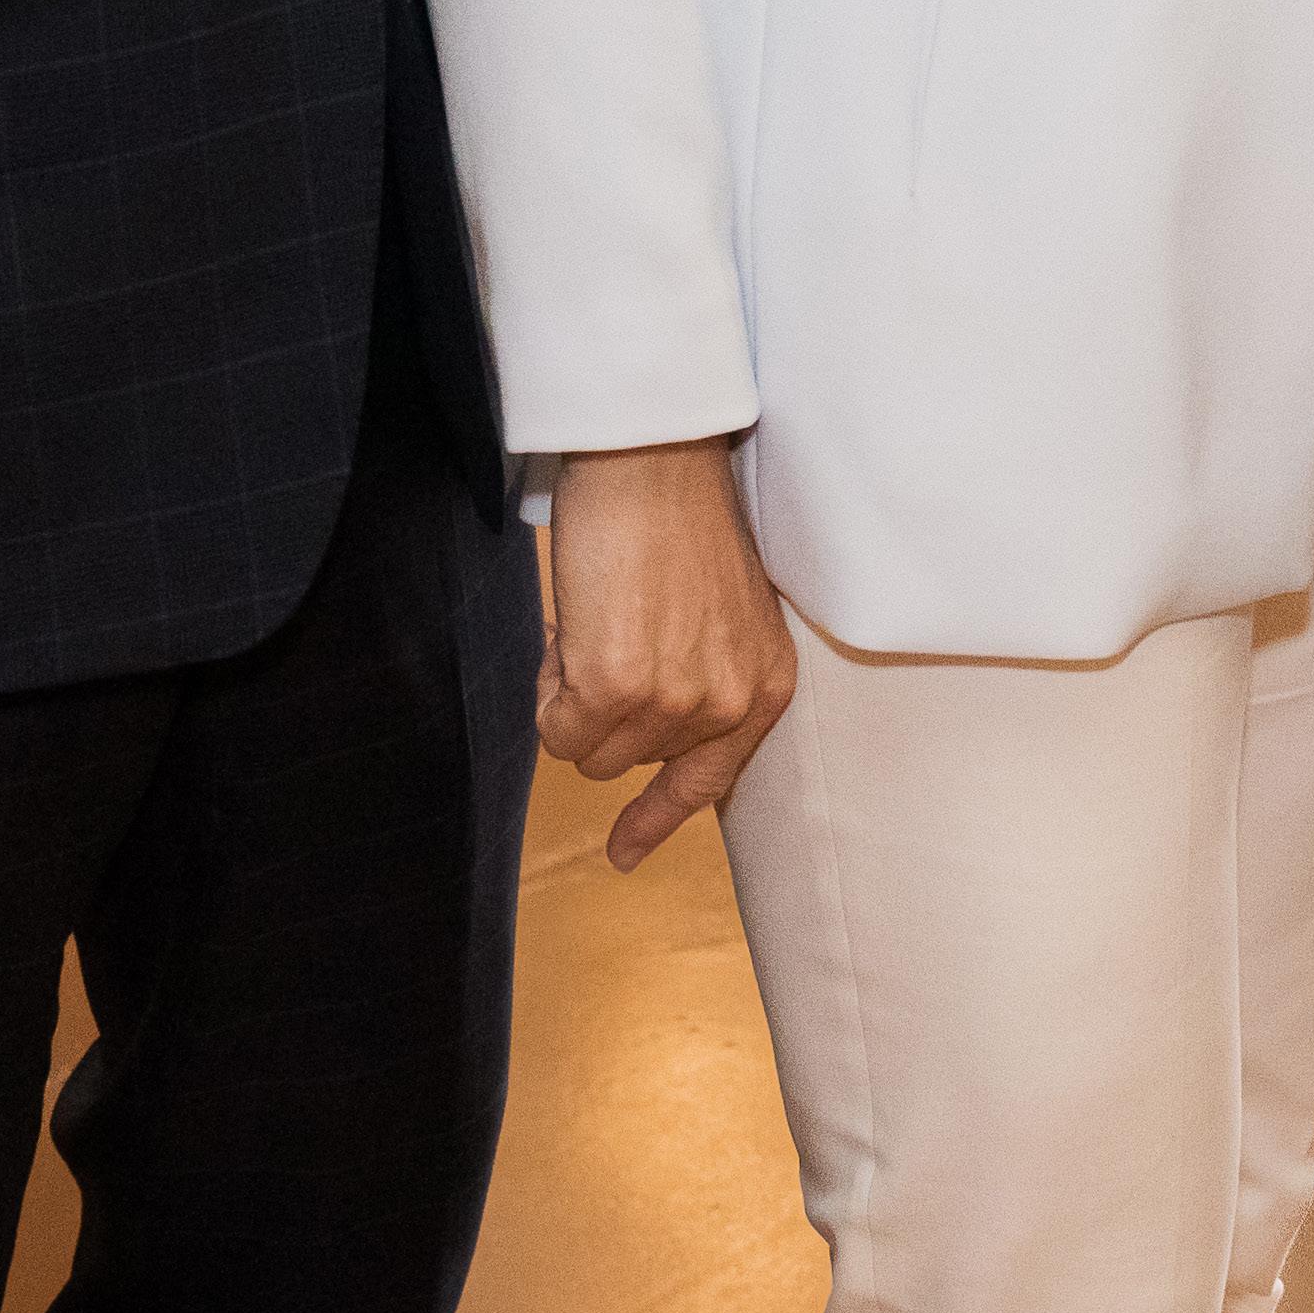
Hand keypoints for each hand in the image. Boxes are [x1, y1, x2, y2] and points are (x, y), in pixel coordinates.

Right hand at [541, 439, 793, 871]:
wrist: (655, 458)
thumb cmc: (679, 516)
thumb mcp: (722, 612)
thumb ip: (702, 677)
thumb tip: (649, 740)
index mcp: (765, 686)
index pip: (710, 781)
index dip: (657, 818)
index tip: (622, 854)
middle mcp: (728, 706)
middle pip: (626, 763)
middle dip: (601, 706)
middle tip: (608, 628)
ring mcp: (673, 705)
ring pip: (585, 750)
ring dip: (572, 692)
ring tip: (598, 616)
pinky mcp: (615, 690)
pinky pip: (554, 728)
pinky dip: (548, 683)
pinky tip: (575, 622)